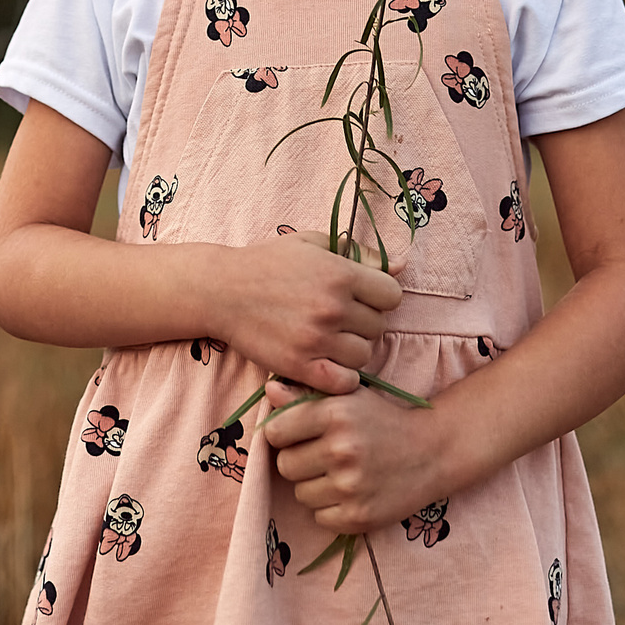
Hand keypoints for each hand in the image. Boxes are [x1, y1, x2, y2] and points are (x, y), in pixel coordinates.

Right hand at [208, 240, 402, 394]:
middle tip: (340, 320)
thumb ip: (358, 253)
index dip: (379, 298)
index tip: (361, 298)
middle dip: (363, 324)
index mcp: (340, 273)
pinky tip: (327, 364)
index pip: (392, 296)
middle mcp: (333, 307)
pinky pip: (345, 382)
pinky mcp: (299, 365)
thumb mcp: (313, 243)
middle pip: (379, 327)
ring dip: (352, 350)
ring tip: (331, 341)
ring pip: (364, 356)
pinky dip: (341, 377)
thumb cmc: (268, 262)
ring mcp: (317, 339)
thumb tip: (402, 267)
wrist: (222, 290)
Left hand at [262, 377, 453, 533]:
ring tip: (341, 473)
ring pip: (300, 494)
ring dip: (315, 486)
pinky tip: (352, 493)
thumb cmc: (382, 420)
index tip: (300, 434)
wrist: (431, 453)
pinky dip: (331, 509)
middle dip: (299, 461)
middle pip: (285, 466)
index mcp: (335, 414)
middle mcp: (341, 450)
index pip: (275, 432)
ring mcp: (350, 486)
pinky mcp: (359, 517)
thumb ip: (305, 394)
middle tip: (324, 455)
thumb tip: (269, 389)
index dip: (284, 434)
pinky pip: (320, 517)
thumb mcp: (349, 397)